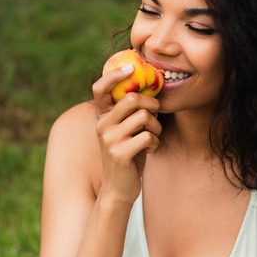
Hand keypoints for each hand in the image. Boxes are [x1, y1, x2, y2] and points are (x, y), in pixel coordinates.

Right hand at [92, 64, 161, 204]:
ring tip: (153, 136)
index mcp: (102, 117)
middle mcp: (102, 125)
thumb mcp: (125, 130)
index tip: (131, 68)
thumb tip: (150, 86)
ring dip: (156, 127)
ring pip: (144, 117)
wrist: (119, 189)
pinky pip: (148, 136)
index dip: (115, 74)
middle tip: (156, 116)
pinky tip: (150, 149)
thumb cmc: (128, 155)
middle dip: (152, 105)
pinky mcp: (120, 153)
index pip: (100, 88)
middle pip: (132, 98)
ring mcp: (109, 139)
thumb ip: (130, 112)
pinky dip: (155, 142)